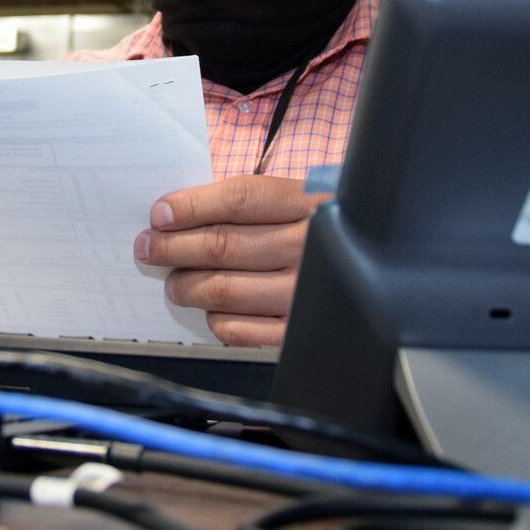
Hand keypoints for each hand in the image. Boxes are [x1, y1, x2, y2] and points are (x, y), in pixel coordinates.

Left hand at [133, 174, 323, 347]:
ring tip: (174, 282)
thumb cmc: (326, 227)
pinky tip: (210, 310)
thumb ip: (251, 204)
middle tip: (150, 248)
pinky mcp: (301, 331)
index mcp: (310, 202)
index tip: (160, 215)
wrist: (379, 261)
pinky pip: (243, 330)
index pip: (239, 200)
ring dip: (188, 286)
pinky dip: (217, 320)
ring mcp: (307, 291)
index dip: (191, 207)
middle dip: (174, 248)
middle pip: (224, 245)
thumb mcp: (301, 198)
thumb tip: (180, 215)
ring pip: (226, 289)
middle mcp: (310, 246)